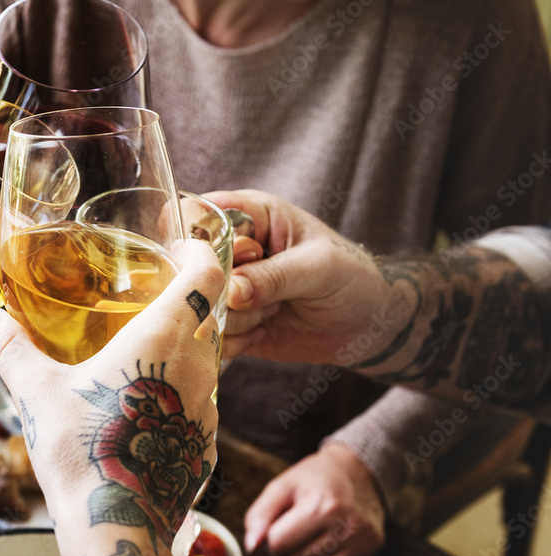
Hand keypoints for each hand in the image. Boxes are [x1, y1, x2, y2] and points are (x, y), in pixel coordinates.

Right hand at [0, 239, 222, 539]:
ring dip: (179, 353)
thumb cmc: (80, 452)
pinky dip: (177, 396)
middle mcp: (198, 368)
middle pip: (206, 318)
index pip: (206, 277)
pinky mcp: (208, 445)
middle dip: (183, 303)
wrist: (115, 526)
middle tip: (148, 299)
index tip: (186, 244)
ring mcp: (209, 410)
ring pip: (204, 363)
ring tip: (138, 358)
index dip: (201, 252)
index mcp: (162, 339)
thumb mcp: (37, 393)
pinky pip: (198, 405)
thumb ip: (14, 350)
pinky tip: (140, 412)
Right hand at [202, 189, 410, 363]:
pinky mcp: (229, 323)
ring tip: (271, 313)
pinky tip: (263, 333)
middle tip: (254, 296)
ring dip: (233, 318)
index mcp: (250, 216)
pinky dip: (233, 341)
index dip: (195, 239)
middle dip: (218, 289)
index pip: (195, 213)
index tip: (221, 265)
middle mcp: (229, 251)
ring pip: (197, 305)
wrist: (368, 326)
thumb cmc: (352, 277)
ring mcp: (226, 289)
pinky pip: (209, 335)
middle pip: (187, 267)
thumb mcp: (319, 268)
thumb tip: (230, 292)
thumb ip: (273, 276)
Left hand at [243, 442, 385, 555]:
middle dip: (284, 546)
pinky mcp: (369, 550)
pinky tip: (325, 540)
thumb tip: (251, 546)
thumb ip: (260, 514)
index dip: (269, 533)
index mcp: (321, 504)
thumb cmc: (315, 478)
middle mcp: (345, 525)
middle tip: (293, 525)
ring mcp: (361, 540)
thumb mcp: (282, 486)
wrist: (358, 471)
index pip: (277, 542)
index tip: (278, 520)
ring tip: (309, 531)